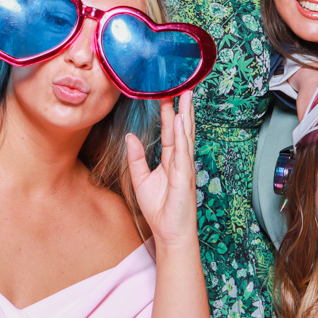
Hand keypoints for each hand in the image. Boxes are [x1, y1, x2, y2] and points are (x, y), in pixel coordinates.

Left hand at [127, 89, 198, 249]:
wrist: (169, 232)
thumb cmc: (159, 209)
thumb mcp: (141, 180)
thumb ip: (136, 158)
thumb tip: (130, 137)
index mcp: (171, 159)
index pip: (170, 130)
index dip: (168, 113)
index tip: (165, 94)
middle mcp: (180, 159)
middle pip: (182, 127)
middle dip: (182, 106)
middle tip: (182, 84)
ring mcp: (185, 166)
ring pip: (186, 135)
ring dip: (186, 114)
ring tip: (186, 94)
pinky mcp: (185, 175)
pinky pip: (183, 152)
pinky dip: (182, 136)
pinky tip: (181, 122)